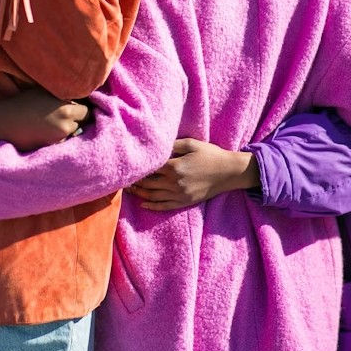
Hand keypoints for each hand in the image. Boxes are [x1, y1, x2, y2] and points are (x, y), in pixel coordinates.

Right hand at [0, 88, 89, 151]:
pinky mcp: (51, 147)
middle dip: (77, 119)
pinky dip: (59, 138)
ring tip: (53, 123)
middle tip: (65, 116)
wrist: (2, 122)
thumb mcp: (44, 92)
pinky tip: (47, 132)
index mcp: (66, 108)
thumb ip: (63, 95)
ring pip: (73, 133)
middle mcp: (66, 124)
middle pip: (82, 123)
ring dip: (68, 129)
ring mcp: (59, 137)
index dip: (82, 109)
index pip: (87, 110)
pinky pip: (63, 142)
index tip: (77, 107)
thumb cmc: (22, 103)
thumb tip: (78, 95)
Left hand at [127, 138, 259, 210]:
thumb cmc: (210, 154)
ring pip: (153, 196)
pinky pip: (165, 206)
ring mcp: (180, 194)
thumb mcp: (191, 144)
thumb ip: (172, 145)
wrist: (229, 172)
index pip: (149, 168)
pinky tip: (143, 204)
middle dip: (134, 182)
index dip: (137, 168)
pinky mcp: (185, 202)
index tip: (127, 166)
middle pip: (148, 184)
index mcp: (174, 166)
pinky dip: (152, 206)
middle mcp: (175, 182)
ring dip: (139, 194)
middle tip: (122, 180)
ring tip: (128, 190)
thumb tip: (156, 147)